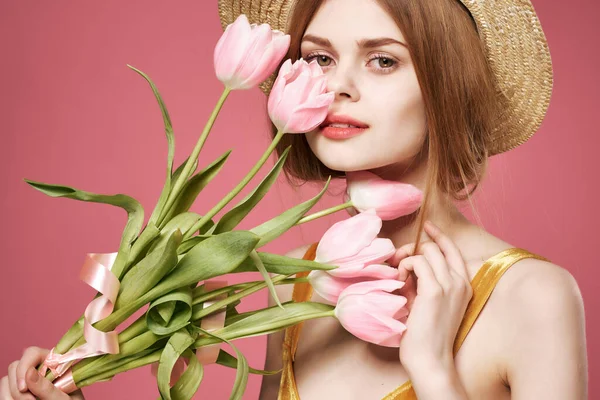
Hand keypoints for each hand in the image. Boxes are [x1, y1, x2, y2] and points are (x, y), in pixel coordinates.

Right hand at [1, 347, 84, 399]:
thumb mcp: (63, 398)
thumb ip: (47, 387)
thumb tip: (29, 372)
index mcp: (53, 362)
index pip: (32, 352)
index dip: (24, 366)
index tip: (24, 388)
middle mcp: (36, 368)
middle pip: (15, 366)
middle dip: (18, 387)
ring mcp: (25, 379)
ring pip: (6, 380)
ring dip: (13, 395)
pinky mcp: (16, 390)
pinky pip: (3, 391)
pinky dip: (7, 399)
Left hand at [390, 221, 472, 372]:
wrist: (430, 360)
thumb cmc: (426, 335)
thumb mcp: (428, 302)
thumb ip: (423, 282)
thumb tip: (408, 265)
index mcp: (464, 285)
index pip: (453, 250)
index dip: (439, 235)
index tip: (426, 226)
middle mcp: (461, 282)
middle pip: (435, 247)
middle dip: (413, 249)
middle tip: (398, 262)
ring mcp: (449, 285)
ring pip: (426, 251)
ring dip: (407, 259)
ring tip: (400, 278)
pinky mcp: (434, 290)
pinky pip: (417, 261)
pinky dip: (405, 266)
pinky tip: (401, 282)